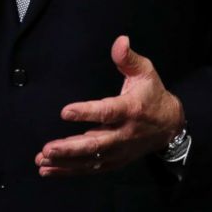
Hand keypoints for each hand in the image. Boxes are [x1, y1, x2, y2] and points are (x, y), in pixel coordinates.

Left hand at [36, 35, 184, 176]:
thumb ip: (128, 58)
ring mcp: (118, 151)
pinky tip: (49, 170)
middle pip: (95, 144)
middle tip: (47, 149)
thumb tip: (120, 40)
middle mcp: (124, 133)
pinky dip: (69, 170)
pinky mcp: (114, 160)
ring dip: (65, 162)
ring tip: (41, 162)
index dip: (86, 113)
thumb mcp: (145, 72)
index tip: (65, 112)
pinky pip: (90, 168)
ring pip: (90, 160)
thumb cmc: (152, 94)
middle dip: (70, 148)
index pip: (107, 112)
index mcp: (130, 109)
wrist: (170, 126)